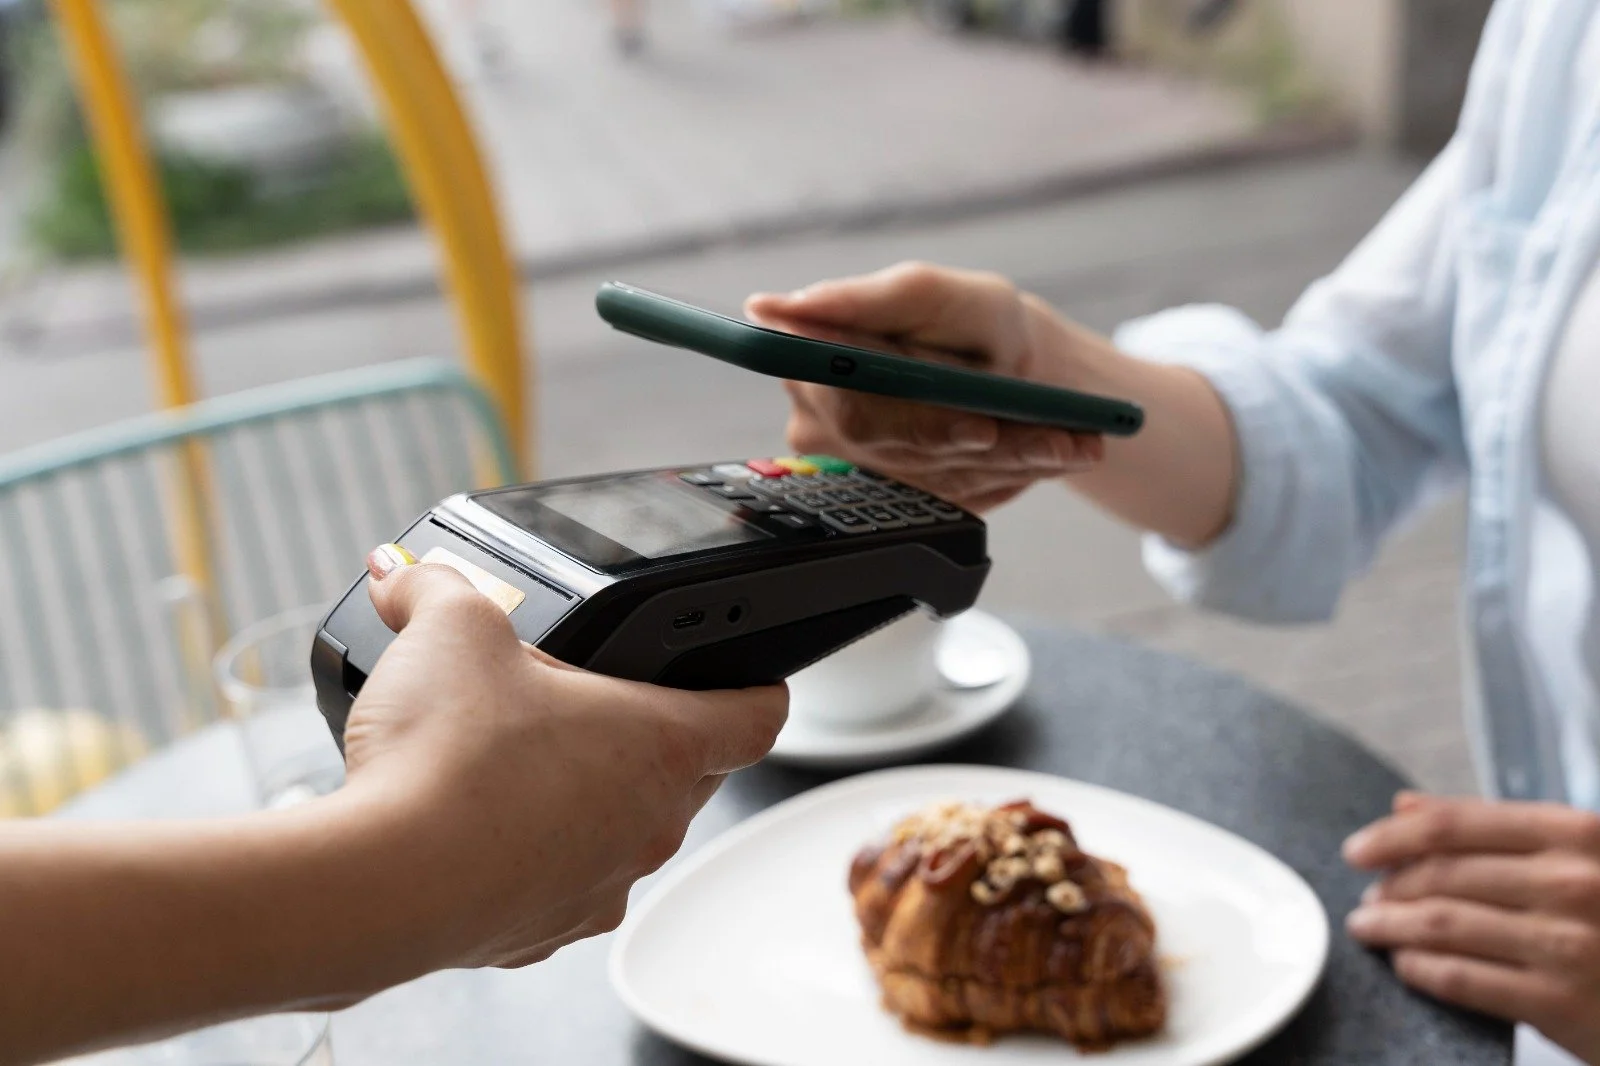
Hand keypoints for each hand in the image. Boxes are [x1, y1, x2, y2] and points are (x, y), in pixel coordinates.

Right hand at [344, 544, 788, 971]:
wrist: (384, 884)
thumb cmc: (448, 762)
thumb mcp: (450, 631)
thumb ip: (437, 587)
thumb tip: (406, 571)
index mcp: (663, 744)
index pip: (758, 715)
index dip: (761, 686)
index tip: (755, 677)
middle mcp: (650, 824)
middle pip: (690, 772)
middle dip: (653, 733)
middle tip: (597, 700)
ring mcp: (600, 885)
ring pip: (624, 831)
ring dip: (592, 796)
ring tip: (526, 759)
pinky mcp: (542, 931)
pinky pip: (561, 881)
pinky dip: (536, 852)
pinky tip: (479, 822)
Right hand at [746, 262, 1108, 511]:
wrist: (1005, 359)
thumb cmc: (964, 317)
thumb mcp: (926, 292)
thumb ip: (861, 299)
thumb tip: (774, 308)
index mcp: (812, 363)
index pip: (852, 412)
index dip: (918, 427)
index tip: (981, 430)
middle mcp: (825, 423)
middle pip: (905, 455)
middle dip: (987, 447)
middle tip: (1059, 439)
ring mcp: (865, 466)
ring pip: (944, 479)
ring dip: (1016, 461)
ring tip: (1076, 443)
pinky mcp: (906, 494)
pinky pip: (961, 497)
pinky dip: (1016, 474)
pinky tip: (1056, 453)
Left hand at [1344, 792, 1599, 1062]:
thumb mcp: (1582, 854)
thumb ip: (1495, 829)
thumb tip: (1405, 805)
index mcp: (1578, 834)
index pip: (1456, 825)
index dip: (1393, 836)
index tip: (1358, 850)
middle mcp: (1572, 883)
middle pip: (1442, 875)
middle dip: (1390, 887)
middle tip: (1367, 899)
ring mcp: (1567, 944)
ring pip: (1442, 925)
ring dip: (1391, 926)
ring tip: (1369, 928)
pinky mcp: (1562, 1003)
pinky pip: (1462, 980)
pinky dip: (1420, 969)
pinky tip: (1406, 966)